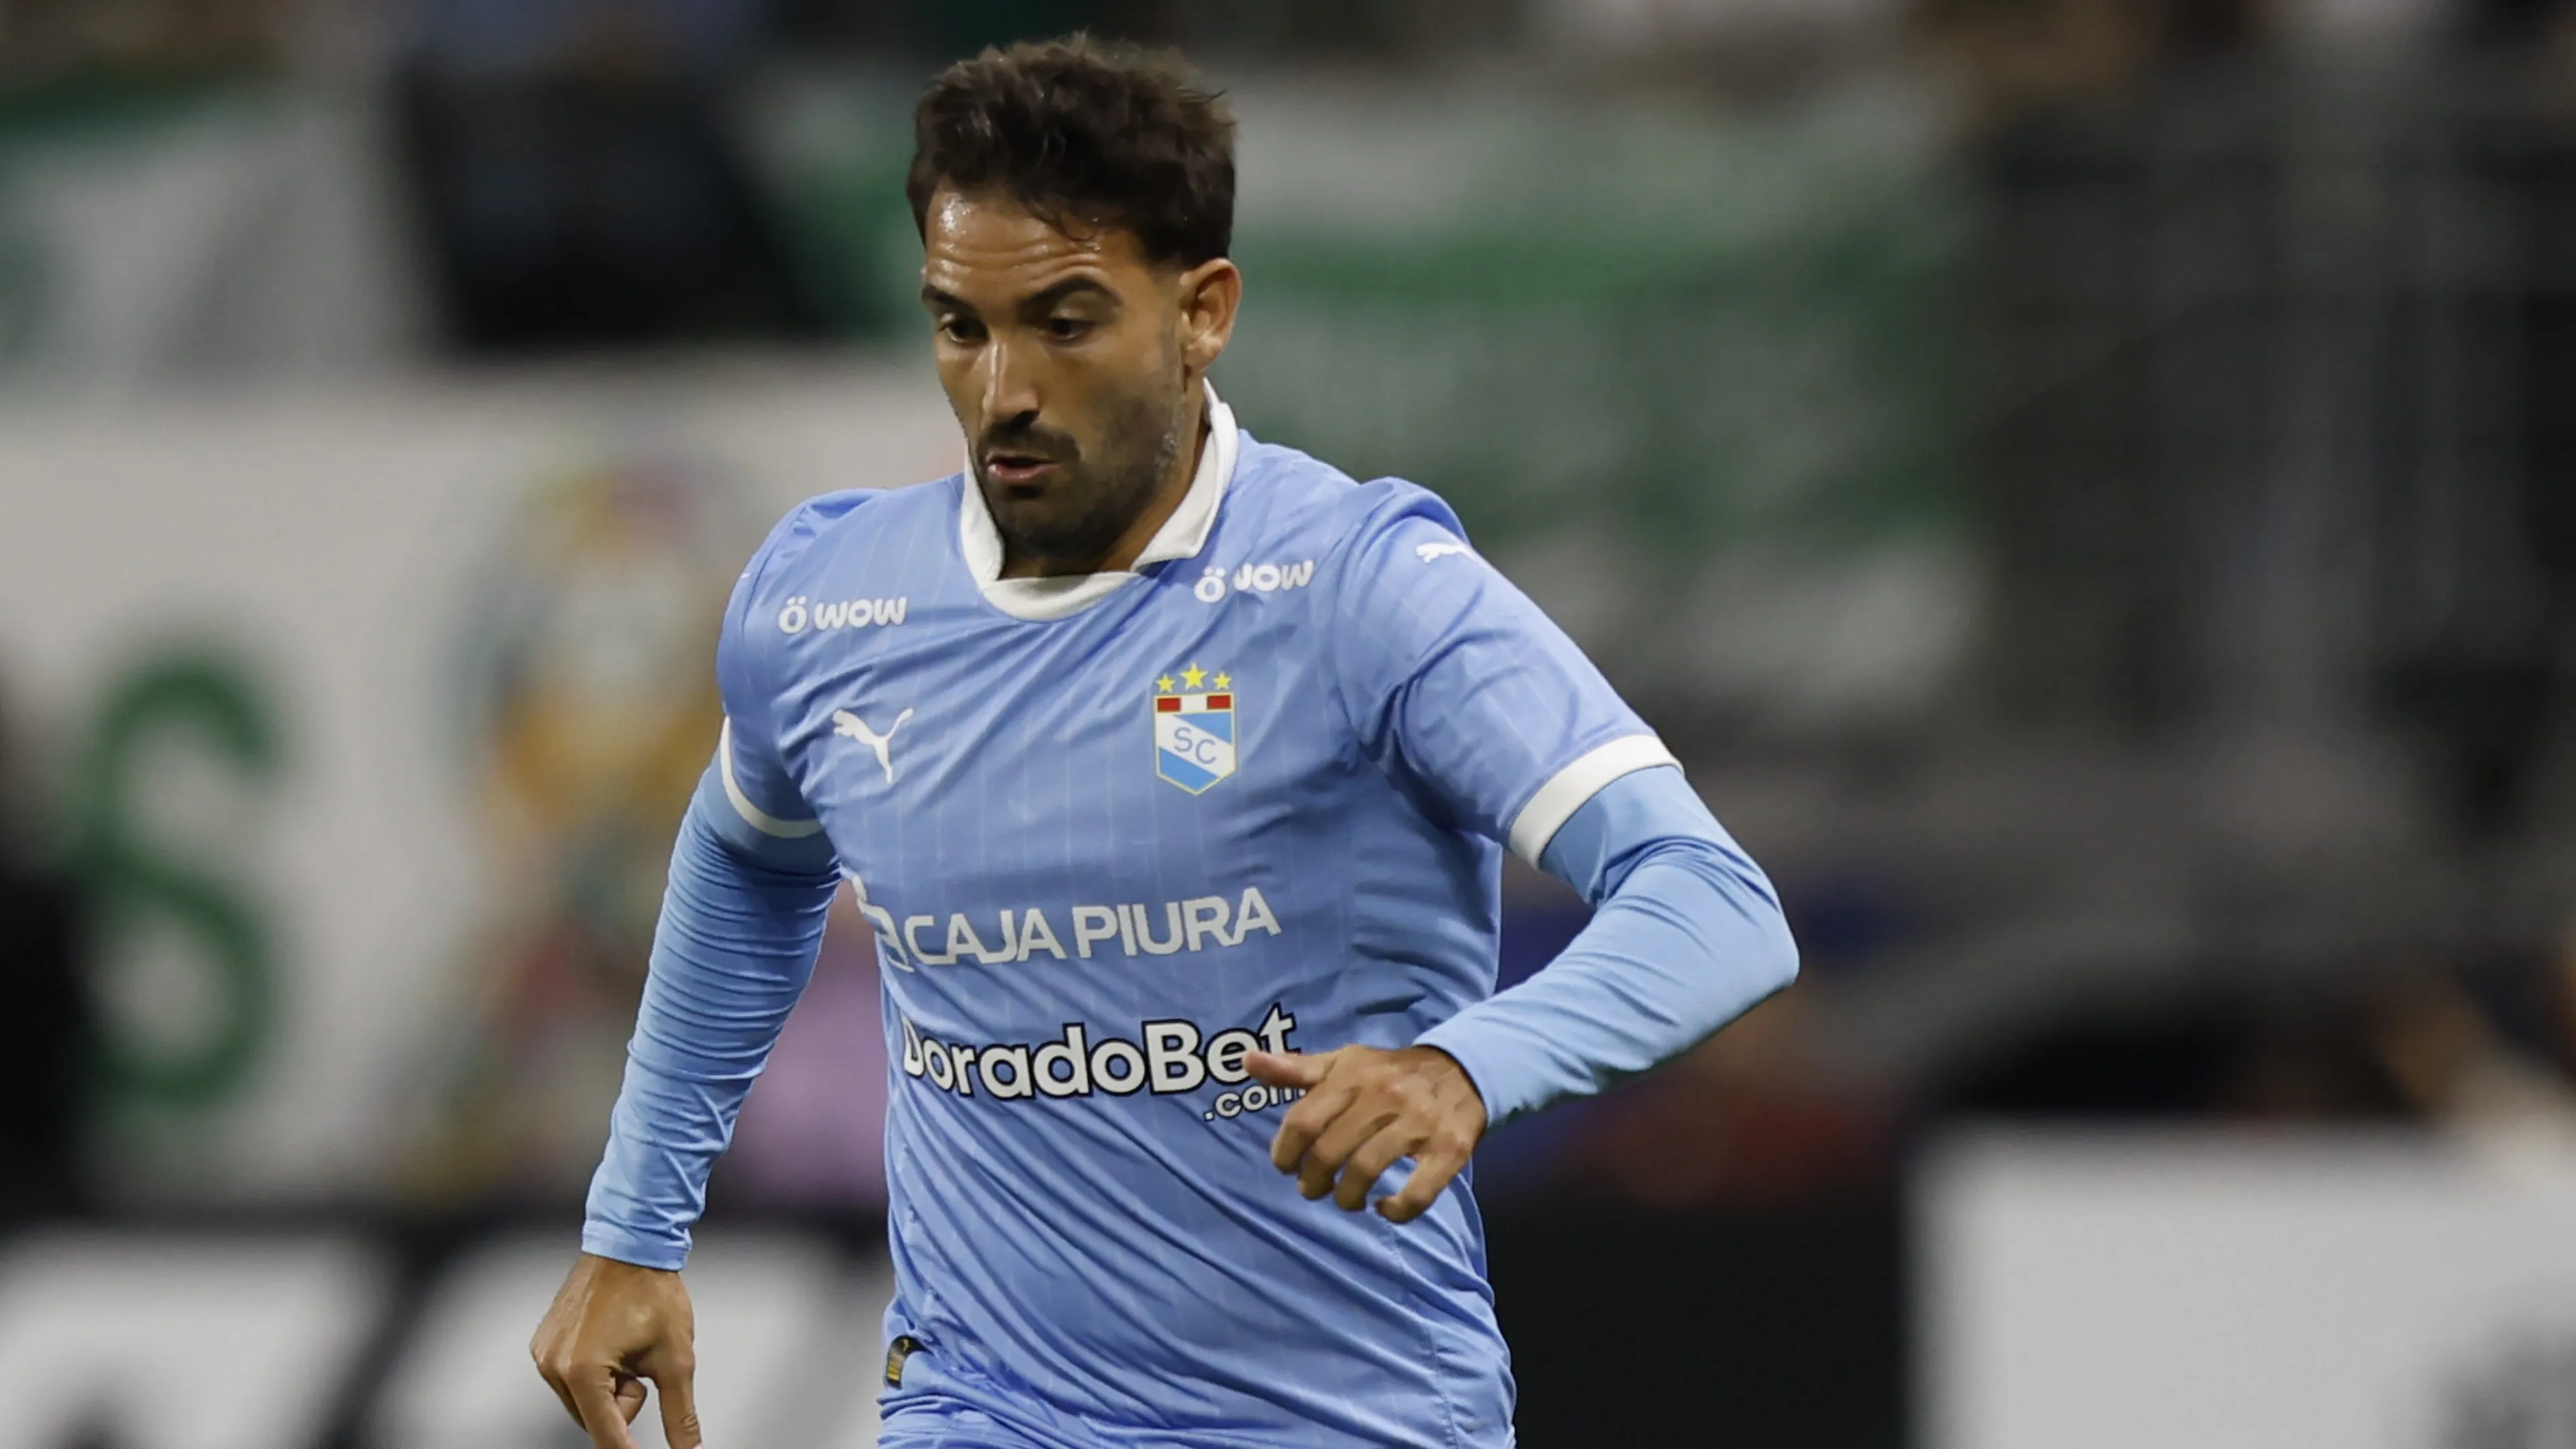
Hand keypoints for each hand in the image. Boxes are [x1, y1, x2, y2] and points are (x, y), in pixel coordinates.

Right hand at [530, 1253, 701, 1448]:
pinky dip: (595, 1370)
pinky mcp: (543, 1343)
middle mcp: (554, 1366)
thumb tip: (688, 1447)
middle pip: (596, 1418)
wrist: (631, 1244)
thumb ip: (680, 1412)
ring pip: (585, 1400)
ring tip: (626, 1346)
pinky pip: (572, 1378)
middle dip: (624, 1399)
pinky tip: (611, 1340)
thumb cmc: (652, 1292)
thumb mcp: (676, 1359)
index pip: (607, 1435)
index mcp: (582, 1372)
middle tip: (640, 1361)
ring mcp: (544, 1354)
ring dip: (610, 1385)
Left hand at [1247, 1045, 1487, 1222]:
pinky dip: (1396, 1210)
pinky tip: (1385, 1209)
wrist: (1462, 1070)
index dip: (1285, 1152)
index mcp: (1353, 1077)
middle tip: (1312, 1189)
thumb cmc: (1389, 1073)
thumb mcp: (1344, 1063)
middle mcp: (1385, 1097)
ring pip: (1366, 1172)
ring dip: (1347, 1198)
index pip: (1303, 1121)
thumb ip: (1296, 1069)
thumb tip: (1247, 1061)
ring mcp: (1419, 1124)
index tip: (1286, 1166)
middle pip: (1330, 1152)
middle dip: (1313, 1181)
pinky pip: (1417, 1193)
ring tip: (1346, 1200)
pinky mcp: (1449, 1150)